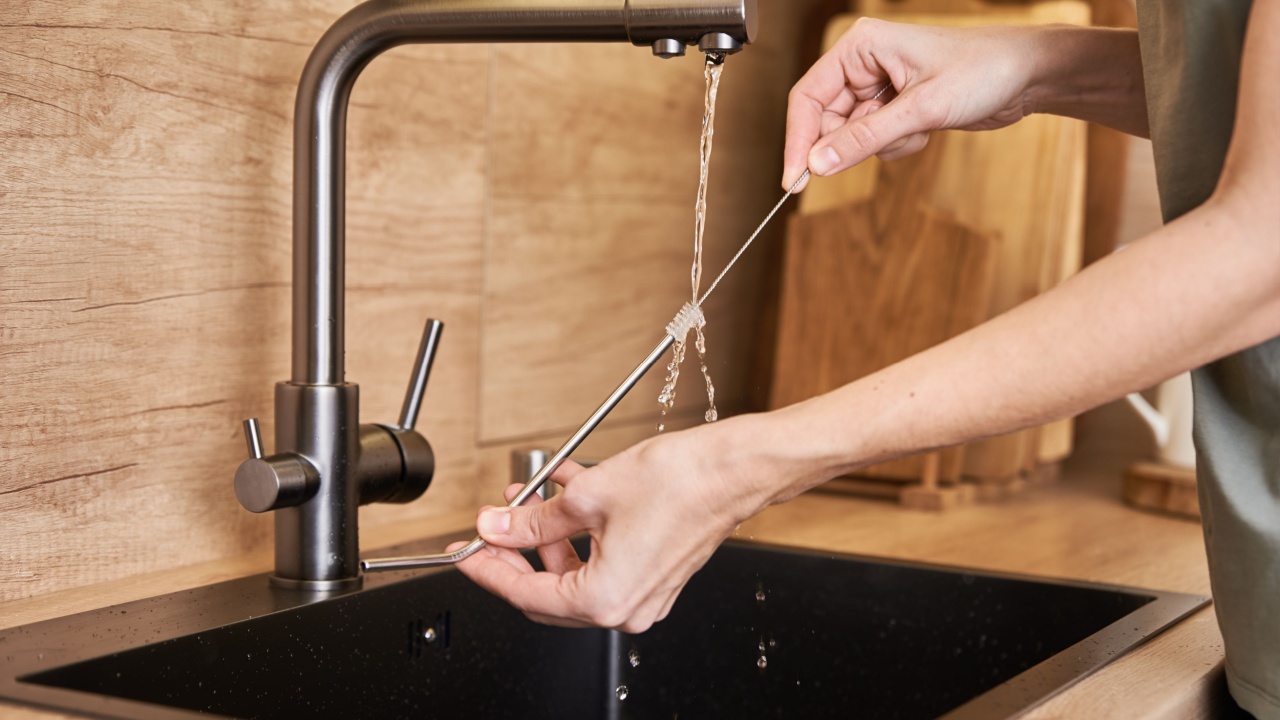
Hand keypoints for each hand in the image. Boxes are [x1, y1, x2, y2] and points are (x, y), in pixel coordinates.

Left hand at [453, 415, 790, 632]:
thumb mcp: (588, 496)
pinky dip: (580, 534)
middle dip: (515, 554)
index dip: (487, 568)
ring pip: (574, 574)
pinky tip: (566, 494)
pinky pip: (601, 562)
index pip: (524, 593)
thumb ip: (532, 519)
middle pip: (547, 592)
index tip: (463, 551)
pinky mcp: (654, 575)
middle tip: (491, 526)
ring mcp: (643, 595)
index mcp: (605, 598)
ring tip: (529, 497)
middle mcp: (626, 608)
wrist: (733, 469)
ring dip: (546, 537)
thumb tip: (495, 526)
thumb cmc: (680, 483)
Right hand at [784, 18, 1045, 188]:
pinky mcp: (896, 106)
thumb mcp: (921, 109)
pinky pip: (876, 140)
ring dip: (882, 145)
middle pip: (827, 119)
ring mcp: (880, 86)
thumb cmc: (983, 69)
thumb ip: (864, 139)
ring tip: (919, 128)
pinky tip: (928, 130)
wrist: (1028, 74)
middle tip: (881, 149)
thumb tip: (818, 164)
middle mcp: (864, 64)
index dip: (798, 140)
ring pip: (852, 134)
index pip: (807, 97)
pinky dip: (899, 145)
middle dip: (851, 143)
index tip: (795, 179)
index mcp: (860, 46)